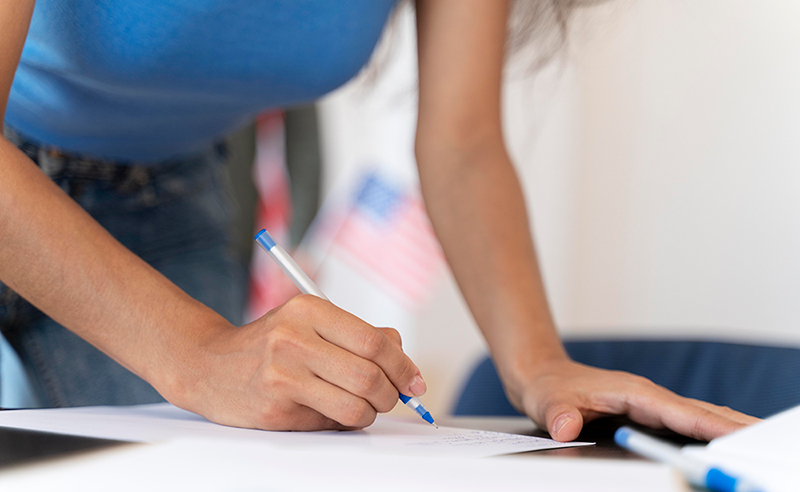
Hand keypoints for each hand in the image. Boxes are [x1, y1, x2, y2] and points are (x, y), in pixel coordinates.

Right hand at [166, 295, 425, 430]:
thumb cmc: (269, 344)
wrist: (208, 365)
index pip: (373, 341)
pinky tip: (334, 411)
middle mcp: (293, 339)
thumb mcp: (309, 323)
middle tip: (392, 397)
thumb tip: (401, 352)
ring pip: (355, 405)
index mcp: (307, 309)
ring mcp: (282, 375)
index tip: (414, 381)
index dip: (402, 365)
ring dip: (371, 412)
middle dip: (391, 393)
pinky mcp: (275, 409)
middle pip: (368, 374)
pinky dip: (345, 422)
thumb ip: (357, 333)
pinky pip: (330, 422)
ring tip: (365, 407)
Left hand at [505, 358, 759, 441]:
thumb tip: (566, 427)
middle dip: (735, 428)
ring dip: (728, 429)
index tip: (739, 437)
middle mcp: (648, 397)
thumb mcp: (548, 402)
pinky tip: (724, 442)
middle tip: (766, 444)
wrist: (542, 376)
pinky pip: (687, 423)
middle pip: (702, 412)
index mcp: (633, 393)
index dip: (711, 426)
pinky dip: (710, 430)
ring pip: (698, 416)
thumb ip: (559, 414)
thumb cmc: (549, 387)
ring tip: (758, 444)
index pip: (681, 412)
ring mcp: (650, 405)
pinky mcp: (647, 414)